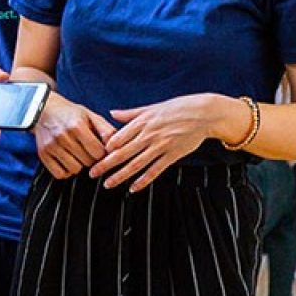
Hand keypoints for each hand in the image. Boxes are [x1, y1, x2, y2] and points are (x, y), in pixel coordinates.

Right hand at [31, 92, 114, 178]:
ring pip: (74, 170)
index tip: (100, 149)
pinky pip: (60, 174)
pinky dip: (66, 171)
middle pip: (87, 162)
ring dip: (79, 165)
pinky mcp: (43, 154)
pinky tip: (68, 160)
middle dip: (91, 159)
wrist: (44, 110)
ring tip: (77, 154)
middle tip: (88, 151)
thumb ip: (106, 130)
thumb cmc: (71, 114)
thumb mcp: (91, 116)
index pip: (98, 152)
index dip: (102, 153)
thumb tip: (117, 147)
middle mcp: (63, 136)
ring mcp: (51, 146)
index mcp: (77, 126)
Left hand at [90, 94, 223, 190]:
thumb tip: (111, 113)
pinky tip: (133, 188)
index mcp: (142, 122)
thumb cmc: (177, 108)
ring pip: (136, 164)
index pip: (118, 137)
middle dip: (106, 164)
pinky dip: (143, 180)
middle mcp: (148, 135)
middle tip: (92, 173)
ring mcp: (160, 146)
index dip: (104, 148)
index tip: (92, 155)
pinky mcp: (172, 155)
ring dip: (121, 175)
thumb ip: (131, 114)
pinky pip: (155, 170)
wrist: (203, 113)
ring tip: (108, 185)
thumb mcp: (152, 107)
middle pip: (122, 152)